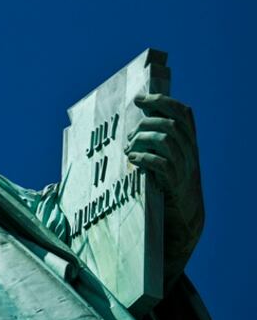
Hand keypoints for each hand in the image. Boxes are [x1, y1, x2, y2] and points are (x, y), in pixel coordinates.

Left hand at [127, 93, 203, 275]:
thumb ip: (155, 141)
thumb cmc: (167, 185)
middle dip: (144, 123)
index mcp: (189, 143)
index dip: (163, 100)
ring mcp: (184, 168)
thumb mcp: (167, 159)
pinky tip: (132, 160)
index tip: (140, 98)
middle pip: (169, 123)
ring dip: (140, 140)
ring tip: (129, 150)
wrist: (183, 221)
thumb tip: (132, 125)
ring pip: (164, 140)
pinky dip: (143, 157)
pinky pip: (160, 163)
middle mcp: (190, 153)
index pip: (183, 113)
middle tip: (130, 137)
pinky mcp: (174, 185)